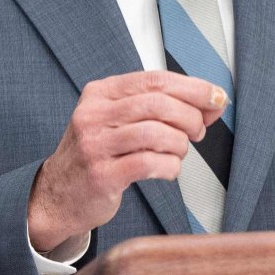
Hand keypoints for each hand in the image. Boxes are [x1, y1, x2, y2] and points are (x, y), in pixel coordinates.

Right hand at [27, 70, 227, 253]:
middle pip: (158, 104)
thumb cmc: (96, 154)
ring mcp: (95, 145)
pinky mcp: (102, 175)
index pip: (154, 80)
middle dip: (190, 117)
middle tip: (197, 131)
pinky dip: (170, 166)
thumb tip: (211, 102)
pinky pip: (149, 164)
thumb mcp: (118, 121)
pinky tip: (168, 168)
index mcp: (100, 93)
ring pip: (156, 133)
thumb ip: (160, 109)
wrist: (58, 194)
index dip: (192, 88)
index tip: (216, 97)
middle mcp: (94, 114)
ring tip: (178, 152)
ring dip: (180, 144)